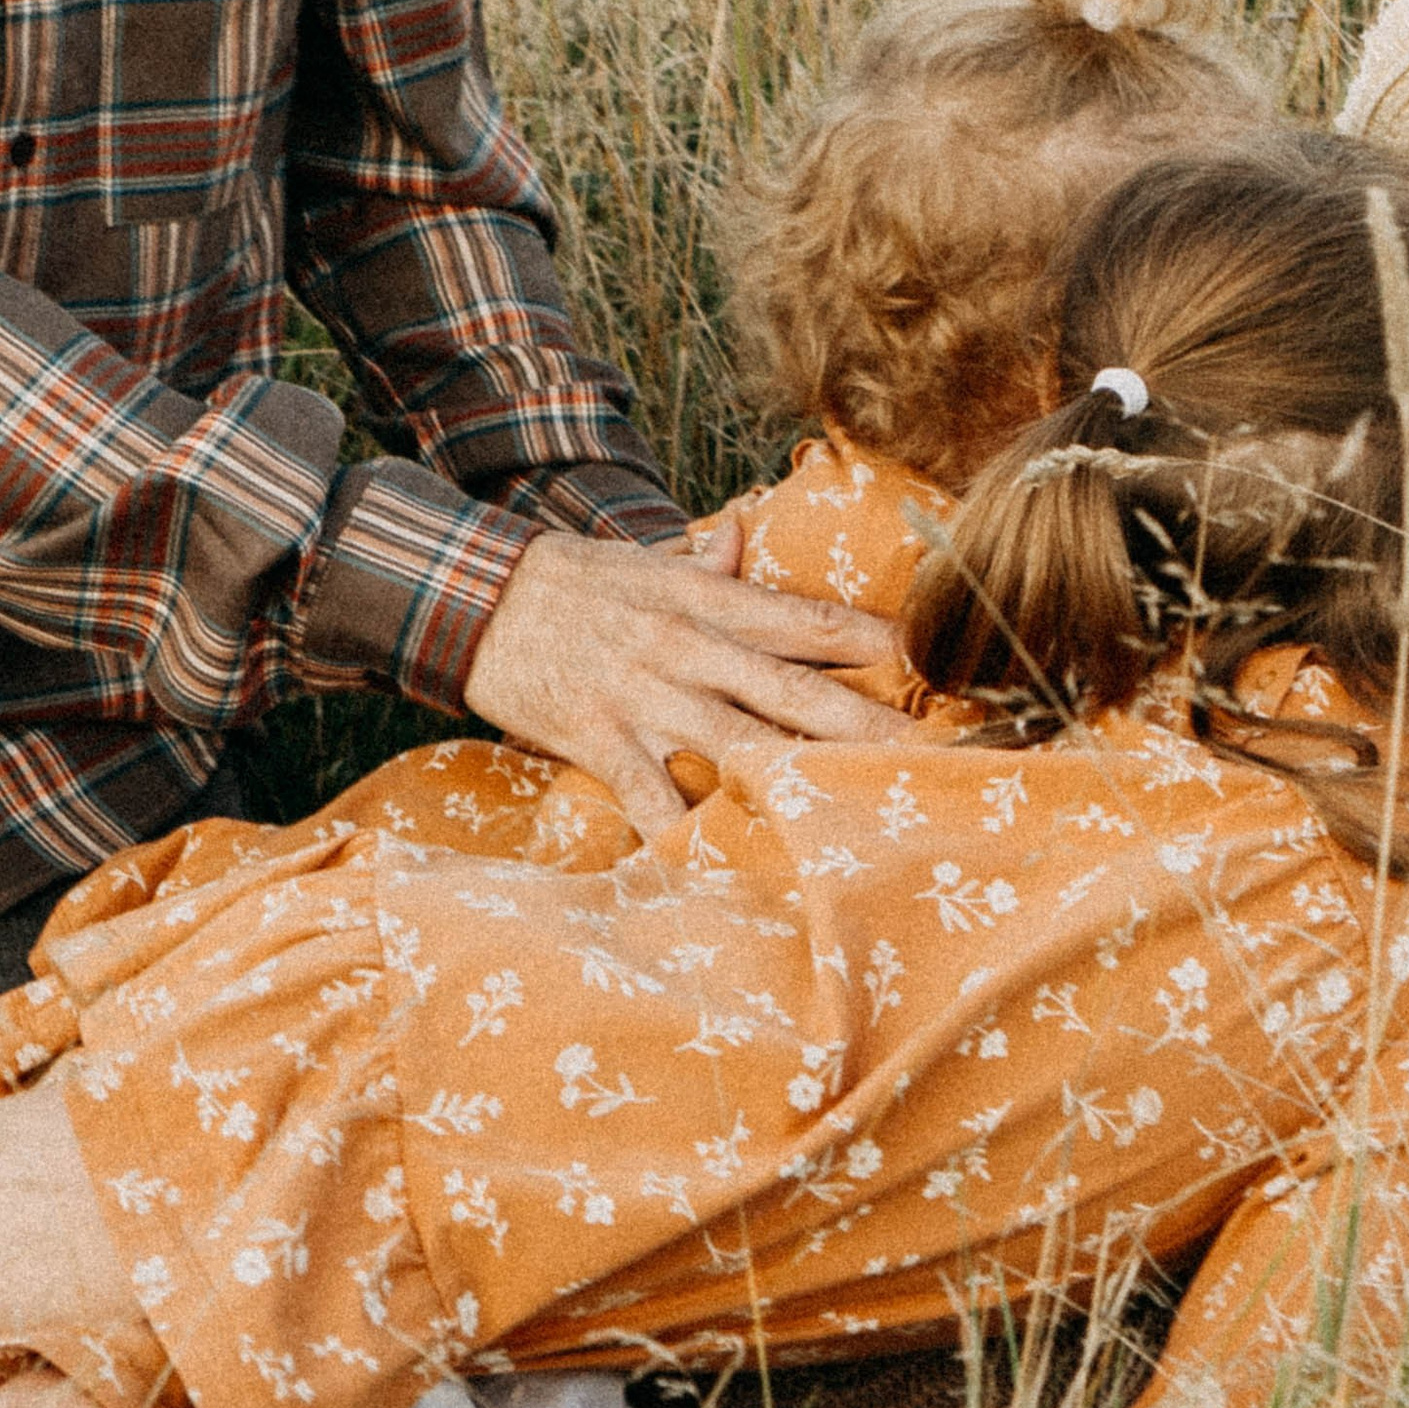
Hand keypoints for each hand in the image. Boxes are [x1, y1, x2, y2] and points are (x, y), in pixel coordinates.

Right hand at [463, 528, 913, 833]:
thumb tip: (741, 539)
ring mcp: (646, 698)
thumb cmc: (568, 583)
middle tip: (935, 758)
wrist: (473, 595)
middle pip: (796, 693)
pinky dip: (687, 835)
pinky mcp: (601, 741)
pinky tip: (729, 868)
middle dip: (869, 728)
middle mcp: (689, 649)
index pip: (806, 621)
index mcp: (706, 601)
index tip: (933, 666)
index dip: (874, 644)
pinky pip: (653, 800)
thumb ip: (699, 562)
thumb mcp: (641, 561)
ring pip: (742, 746)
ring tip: (861, 817)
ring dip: (804, 782)